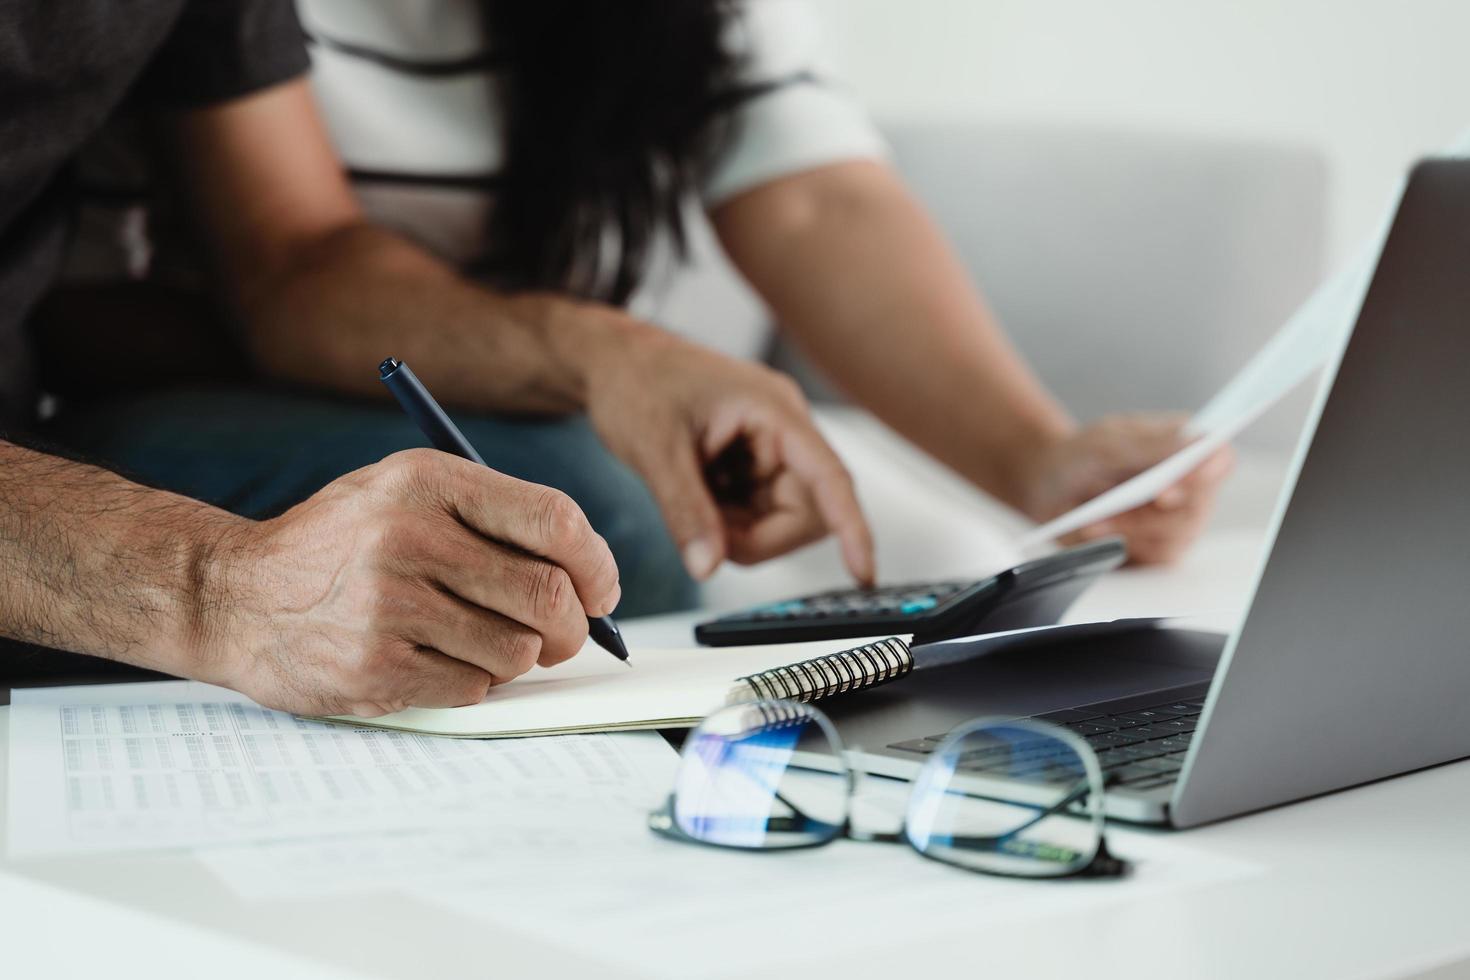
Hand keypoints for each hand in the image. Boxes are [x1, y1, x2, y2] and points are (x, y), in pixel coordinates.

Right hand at [197, 449, 620, 715]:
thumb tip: (590, 578)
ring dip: (517, 657)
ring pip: (518, 650)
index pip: (555, 521)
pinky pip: (474, 687)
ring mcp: (390, 606)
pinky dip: (473, 682)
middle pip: (548, 595)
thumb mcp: (404, 494)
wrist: (235, 595)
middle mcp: (410, 538)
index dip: (597, 564)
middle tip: (564, 635)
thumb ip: (492, 519)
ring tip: (479, 641)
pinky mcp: (376, 667)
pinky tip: (434, 659)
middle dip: (573, 627)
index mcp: (428, 482)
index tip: (601, 590)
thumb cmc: (340, 545)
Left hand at [581, 320, 874, 584]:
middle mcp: (783, 431)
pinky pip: (758, 514)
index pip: (830, 477)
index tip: (863, 574)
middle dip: (759, 536)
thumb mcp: (655, 450)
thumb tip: (708, 567)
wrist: (613, 363)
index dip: (852, 528)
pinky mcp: (753, 465)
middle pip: (807, 512)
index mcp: (775, 412)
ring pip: (781, 519)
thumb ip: (684, 511)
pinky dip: (727, 522)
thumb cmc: (636, 383)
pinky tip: (695, 494)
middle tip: (705, 531)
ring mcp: (770, 449)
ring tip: (691, 500)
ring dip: (740, 530)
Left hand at [1017, 414, 1234, 563]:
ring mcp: (1174, 518)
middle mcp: (1187, 484)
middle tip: (1120, 507)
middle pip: (1200, 507)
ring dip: (1132, 530)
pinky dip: (1124, 547)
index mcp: (1182, 445)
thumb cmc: (1077, 456)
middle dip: (1154, 513)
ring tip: (1095, 519)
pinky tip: (1095, 533)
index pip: (1219, 459)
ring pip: (1178, 538)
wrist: (1046, 488)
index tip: (1168, 487)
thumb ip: (1150, 445)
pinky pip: (1156, 559)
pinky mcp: (1156, 546)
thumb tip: (1198, 443)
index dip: (1206, 474)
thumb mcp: (1105, 442)